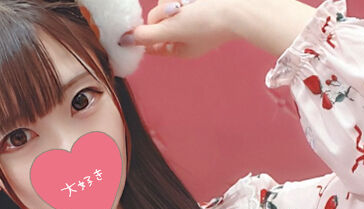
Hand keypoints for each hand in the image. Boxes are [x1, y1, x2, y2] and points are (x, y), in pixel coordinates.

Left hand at [119, 0, 238, 58]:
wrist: (239, 7)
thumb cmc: (207, 22)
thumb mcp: (171, 30)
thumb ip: (146, 35)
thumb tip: (124, 40)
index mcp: (179, 49)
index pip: (151, 44)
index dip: (143, 35)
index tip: (136, 28)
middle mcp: (185, 34)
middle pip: (158, 21)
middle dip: (162, 14)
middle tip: (177, 11)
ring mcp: (193, 18)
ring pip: (167, 6)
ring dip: (172, 2)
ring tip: (188, 3)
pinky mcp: (197, 5)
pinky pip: (178, 0)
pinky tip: (191, 0)